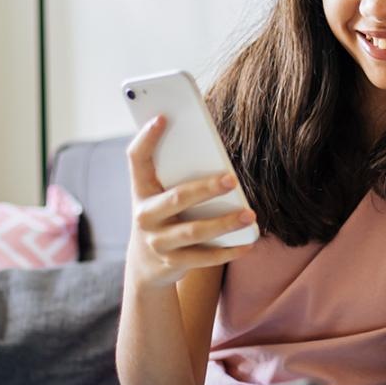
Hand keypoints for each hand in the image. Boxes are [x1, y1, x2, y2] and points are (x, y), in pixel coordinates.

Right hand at [126, 115, 255, 287]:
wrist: (145, 266)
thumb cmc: (163, 217)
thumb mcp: (159, 197)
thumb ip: (177, 177)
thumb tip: (218, 158)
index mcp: (141, 190)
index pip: (137, 159)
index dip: (146, 138)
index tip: (163, 117)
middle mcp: (145, 216)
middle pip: (176, 199)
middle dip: (206, 189)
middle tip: (232, 180)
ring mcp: (157, 242)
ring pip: (194, 232)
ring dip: (224, 224)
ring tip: (249, 215)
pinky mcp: (172, 264)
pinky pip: (204, 258)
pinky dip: (228, 252)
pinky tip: (247, 244)